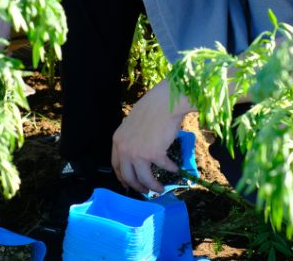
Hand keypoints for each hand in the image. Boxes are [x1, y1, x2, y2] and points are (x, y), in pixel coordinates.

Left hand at [111, 79, 190, 193]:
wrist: (164, 102)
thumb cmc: (151, 109)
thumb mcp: (132, 124)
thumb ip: (131, 139)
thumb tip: (138, 153)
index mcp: (118, 141)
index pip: (116, 166)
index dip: (123, 177)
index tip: (130, 183)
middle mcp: (125, 149)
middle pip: (128, 176)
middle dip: (137, 186)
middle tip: (145, 191)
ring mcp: (138, 153)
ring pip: (144, 179)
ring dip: (153, 187)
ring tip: (160, 189)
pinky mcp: (154, 154)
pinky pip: (163, 168)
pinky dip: (171, 170)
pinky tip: (176, 169)